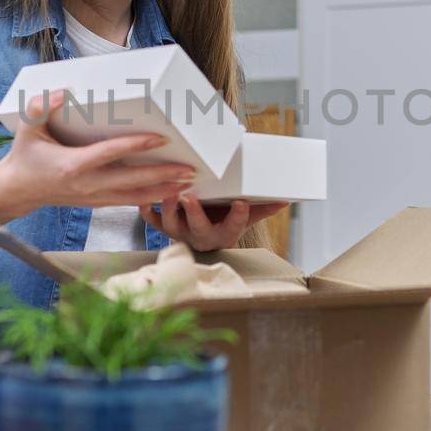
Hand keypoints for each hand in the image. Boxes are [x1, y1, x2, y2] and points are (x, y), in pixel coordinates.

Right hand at [0, 89, 196, 212]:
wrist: (17, 191)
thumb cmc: (24, 157)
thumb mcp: (27, 130)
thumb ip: (41, 108)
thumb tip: (62, 92)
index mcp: (73, 165)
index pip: (112, 153)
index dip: (137, 145)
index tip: (161, 138)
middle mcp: (88, 184)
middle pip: (133, 181)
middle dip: (163, 175)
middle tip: (189, 168)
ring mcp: (94, 197)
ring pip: (135, 197)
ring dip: (164, 190)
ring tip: (188, 183)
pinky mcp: (97, 202)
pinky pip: (129, 202)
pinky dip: (151, 199)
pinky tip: (169, 192)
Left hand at [140, 194, 288, 252]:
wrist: (206, 238)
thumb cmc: (226, 222)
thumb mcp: (247, 218)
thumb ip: (263, 208)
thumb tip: (286, 199)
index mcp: (224, 233)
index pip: (234, 226)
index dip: (237, 216)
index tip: (241, 203)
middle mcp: (200, 235)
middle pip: (197, 227)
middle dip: (193, 213)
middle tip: (190, 197)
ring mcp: (180, 231)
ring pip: (170, 225)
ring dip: (167, 209)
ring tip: (168, 192)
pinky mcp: (164, 225)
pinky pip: (152, 221)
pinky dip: (146, 211)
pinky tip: (144, 199)